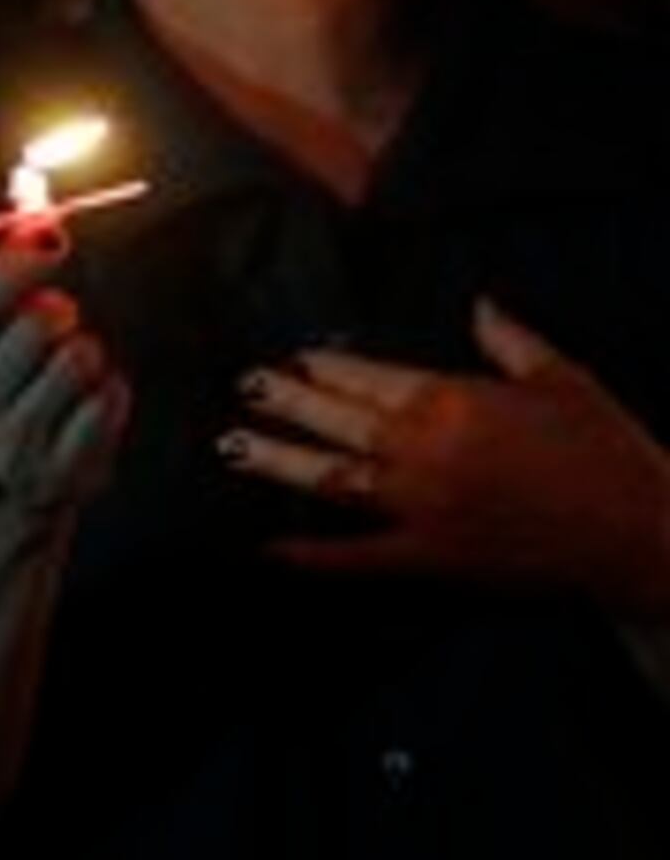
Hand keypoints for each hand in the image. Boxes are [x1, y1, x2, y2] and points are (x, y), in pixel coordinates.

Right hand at [0, 237, 129, 519]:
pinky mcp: (69, 474)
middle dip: (53, 312)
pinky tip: (80, 405)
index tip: (47, 245)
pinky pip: (111, 397)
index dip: (20, 263)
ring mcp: (19, 453)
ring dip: (81, 353)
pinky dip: (105, 391)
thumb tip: (33, 225)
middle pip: (39, 324)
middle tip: (50, 324)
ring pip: (81, 357)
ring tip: (62, 372)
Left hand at [227, 298, 669, 614]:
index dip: (327, 369)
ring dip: (280, 462)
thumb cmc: (609, 451)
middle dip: (288, 403)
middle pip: (340, 422)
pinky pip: (359, 556)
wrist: (643, 534)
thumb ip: (509, 340)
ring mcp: (422, 506)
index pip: (371, 378)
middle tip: (245, 386)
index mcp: (454, 401)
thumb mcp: (564, 379)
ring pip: (334, 480)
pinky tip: (270, 549)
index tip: (293, 359)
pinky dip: (313, 556)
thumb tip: (476, 302)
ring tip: (232, 445)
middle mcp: (426, 450)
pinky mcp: (432, 557)